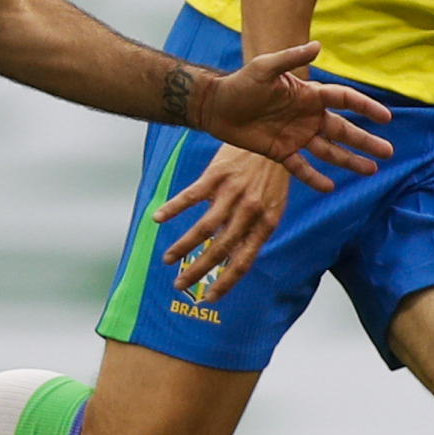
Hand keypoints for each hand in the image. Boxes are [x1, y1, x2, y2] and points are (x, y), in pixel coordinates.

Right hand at [154, 143, 296, 301]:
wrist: (276, 136)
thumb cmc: (274, 174)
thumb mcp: (273, 205)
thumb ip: (255, 231)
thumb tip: (233, 258)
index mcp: (266, 223)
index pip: (243, 261)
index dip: (226, 282)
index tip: (210, 298)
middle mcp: (249, 211)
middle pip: (220, 249)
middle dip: (198, 271)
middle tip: (179, 286)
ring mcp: (232, 193)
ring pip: (204, 227)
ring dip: (183, 247)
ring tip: (168, 260)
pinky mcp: (217, 175)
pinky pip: (191, 196)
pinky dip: (173, 208)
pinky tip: (157, 219)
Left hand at [194, 41, 392, 191]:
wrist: (215, 105)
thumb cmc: (241, 82)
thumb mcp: (265, 67)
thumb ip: (291, 58)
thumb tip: (318, 45)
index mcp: (309, 95)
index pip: (344, 100)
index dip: (365, 108)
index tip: (385, 118)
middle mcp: (308, 117)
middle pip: (344, 130)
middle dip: (365, 141)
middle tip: (388, 153)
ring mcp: (297, 136)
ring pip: (329, 151)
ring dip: (350, 161)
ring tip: (371, 170)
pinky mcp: (281, 152)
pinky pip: (302, 168)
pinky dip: (315, 178)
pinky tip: (331, 187)